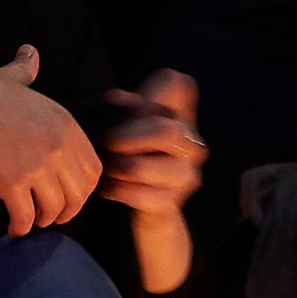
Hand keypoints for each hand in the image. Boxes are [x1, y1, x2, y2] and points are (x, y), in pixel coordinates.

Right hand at [0, 46, 102, 237]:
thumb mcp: (13, 77)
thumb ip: (26, 70)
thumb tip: (30, 53)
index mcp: (66, 125)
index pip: (93, 169)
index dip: (82, 189)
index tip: (67, 196)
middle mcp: (59, 147)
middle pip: (79, 194)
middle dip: (67, 210)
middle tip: (50, 216)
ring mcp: (37, 167)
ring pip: (55, 209)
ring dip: (44, 220)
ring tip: (31, 222)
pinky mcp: (12, 184)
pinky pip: (26, 216)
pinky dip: (21, 228)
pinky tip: (14, 230)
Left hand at [96, 70, 204, 292]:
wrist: (145, 213)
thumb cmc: (129, 160)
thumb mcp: (123, 130)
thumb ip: (121, 110)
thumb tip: (114, 96)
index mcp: (180, 117)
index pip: (181, 85)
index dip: (153, 89)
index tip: (126, 102)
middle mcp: (190, 143)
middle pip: (164, 129)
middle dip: (124, 137)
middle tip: (106, 143)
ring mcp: (185, 174)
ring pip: (140, 166)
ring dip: (114, 166)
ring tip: (106, 167)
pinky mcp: (171, 202)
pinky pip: (136, 194)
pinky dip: (115, 190)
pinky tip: (107, 188)